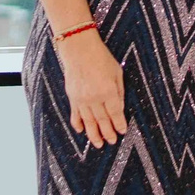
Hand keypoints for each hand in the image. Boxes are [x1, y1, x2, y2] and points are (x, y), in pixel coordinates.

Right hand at [55, 29, 128, 146]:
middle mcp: (94, 98)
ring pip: (88, 121)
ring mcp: (81, 99)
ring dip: (94, 134)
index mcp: (108, 91)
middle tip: (111, 142)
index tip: (122, 132)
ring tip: (99, 144)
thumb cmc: (101, 58)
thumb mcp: (117, 73)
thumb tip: (120, 108)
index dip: (119, 124)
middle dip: (108, 133)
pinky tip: (81, 131)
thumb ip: (119, 92)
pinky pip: (75, 114)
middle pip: (102, 120)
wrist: (79, 50)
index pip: (115, 113)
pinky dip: (78, 124)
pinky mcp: (72, 97)